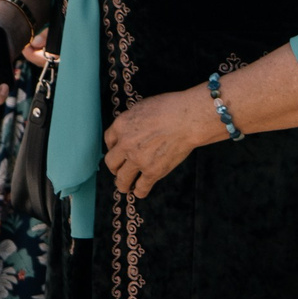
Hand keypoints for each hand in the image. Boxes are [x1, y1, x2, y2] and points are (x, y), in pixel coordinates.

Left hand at [103, 88, 217, 199]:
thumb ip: (133, 121)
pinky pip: (141, 187)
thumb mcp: (143, 107)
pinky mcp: (153, 171)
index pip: (109, 140)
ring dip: (122, 184)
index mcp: (121, 125)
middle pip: (111, 162)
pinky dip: (139, 191)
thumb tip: (132, 129)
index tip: (118, 152)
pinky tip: (140, 191)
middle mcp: (125, 144)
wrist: (189, 119)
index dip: (113, 147)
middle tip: (119, 170)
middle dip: (114, 167)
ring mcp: (138, 159)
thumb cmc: (171, 108)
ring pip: (121, 179)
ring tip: (126, 187)